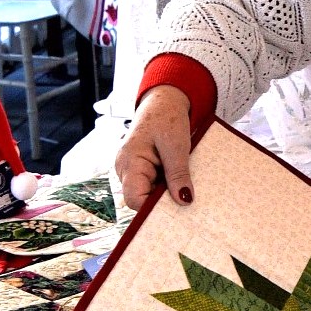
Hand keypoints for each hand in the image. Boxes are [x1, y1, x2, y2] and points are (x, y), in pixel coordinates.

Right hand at [115, 86, 195, 210]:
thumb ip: (178, 174)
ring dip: (165, 193)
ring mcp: (131, 170)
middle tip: (186, 199)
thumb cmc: (167, 118)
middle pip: (141, 199)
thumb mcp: (176, 146)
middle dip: (162, 202)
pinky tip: (177, 180)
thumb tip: (183, 200)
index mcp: (129, 163)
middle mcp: (125, 169)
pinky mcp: (140, 169)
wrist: (163, 101)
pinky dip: (165, 186)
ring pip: (147, 193)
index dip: (153, 208)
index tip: (176, 208)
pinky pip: (151, 185)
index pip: (135, 200)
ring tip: (183, 185)